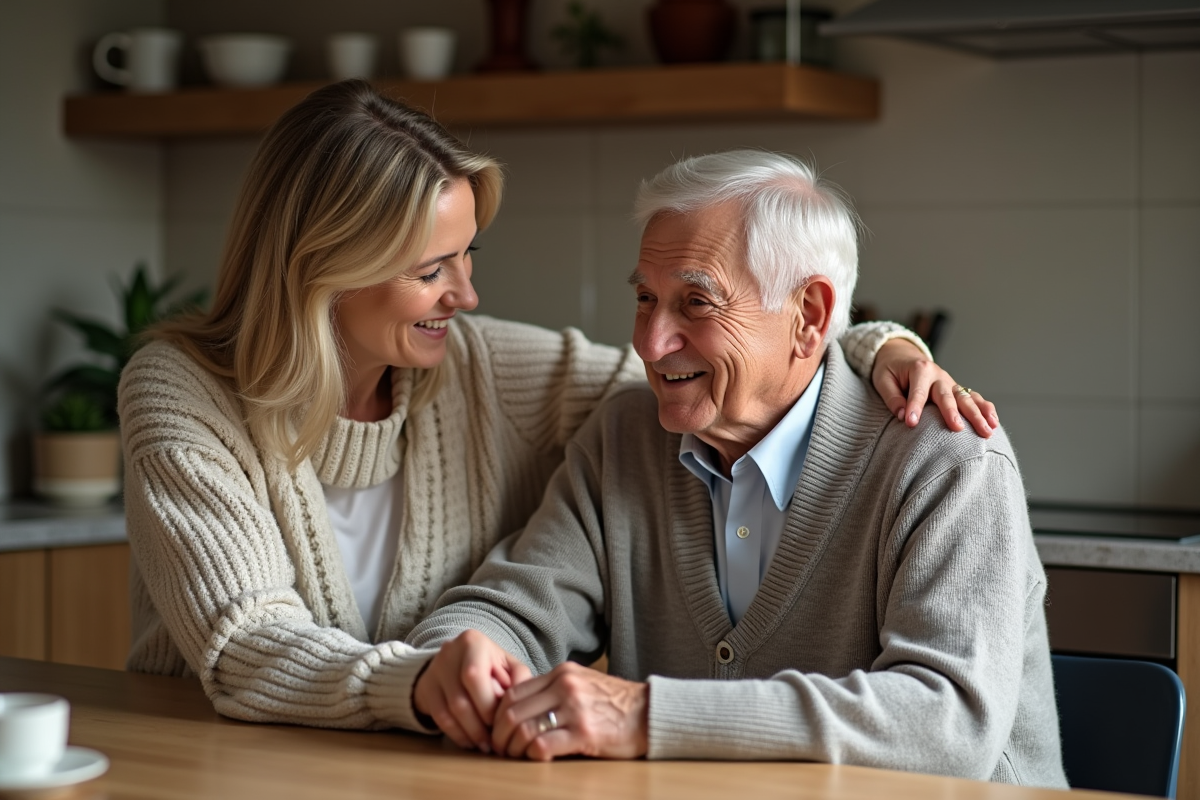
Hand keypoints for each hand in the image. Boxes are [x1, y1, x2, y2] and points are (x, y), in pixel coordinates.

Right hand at [413, 630, 531, 752]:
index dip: (489, 705)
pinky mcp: (425, 689)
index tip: (503, 722)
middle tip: (495, 741)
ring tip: (485, 745)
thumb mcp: (507, 666)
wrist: (455, 662)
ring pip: (449, 712)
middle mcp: (448, 653)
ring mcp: (434, 672)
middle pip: (461, 699)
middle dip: (480, 724)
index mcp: (472, 642)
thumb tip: (523, 701)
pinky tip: (470, 742)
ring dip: (470, 733)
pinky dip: (457, 734)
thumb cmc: (489, 665)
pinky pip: (439, 719)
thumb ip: (519, 680)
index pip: (474, 677)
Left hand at [491, 662, 647, 760]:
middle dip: (499, 735)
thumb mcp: (581, 683)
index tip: (497, 730)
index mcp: (561, 673)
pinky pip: (543, 745)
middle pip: (512, 711)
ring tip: (514, 756)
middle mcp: (564, 686)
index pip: (513, 692)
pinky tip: (535, 758)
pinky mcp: (584, 732)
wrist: (648, 713)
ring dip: (513, 748)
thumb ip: (553, 689)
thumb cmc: (614, 703)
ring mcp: (574, 709)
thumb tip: (520, 707)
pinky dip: (532, 755)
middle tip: (499, 749)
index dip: (497, 715)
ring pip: (523, 729)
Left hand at [872, 339, 998, 437]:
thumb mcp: (883, 380)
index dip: (914, 407)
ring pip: (966, 398)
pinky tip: (994, 423)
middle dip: (952, 412)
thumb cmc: (891, 370)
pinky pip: (974, 399)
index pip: (918, 391)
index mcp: (919, 369)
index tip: (911, 424)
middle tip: (957, 429)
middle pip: (947, 395)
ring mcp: (950, 382)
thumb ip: (891, 397)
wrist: (902, 357)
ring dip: (977, 414)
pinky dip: (985, 410)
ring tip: (987, 430)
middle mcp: (938, 375)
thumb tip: (902, 415)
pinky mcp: (956, 390)